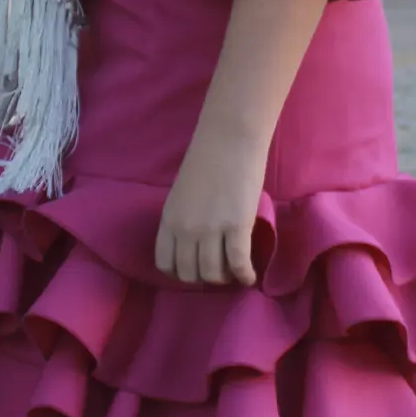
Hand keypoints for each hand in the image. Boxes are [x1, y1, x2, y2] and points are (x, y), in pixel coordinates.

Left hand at [155, 128, 263, 286]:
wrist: (229, 137)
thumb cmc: (207, 157)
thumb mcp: (183, 193)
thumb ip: (184, 218)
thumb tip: (196, 240)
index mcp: (168, 219)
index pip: (165, 263)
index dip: (180, 273)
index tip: (193, 270)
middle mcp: (185, 229)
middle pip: (189, 273)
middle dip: (203, 279)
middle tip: (217, 272)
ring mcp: (211, 230)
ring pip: (213, 274)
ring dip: (224, 279)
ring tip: (233, 273)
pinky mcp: (237, 227)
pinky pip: (238, 263)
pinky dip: (245, 275)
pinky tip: (250, 277)